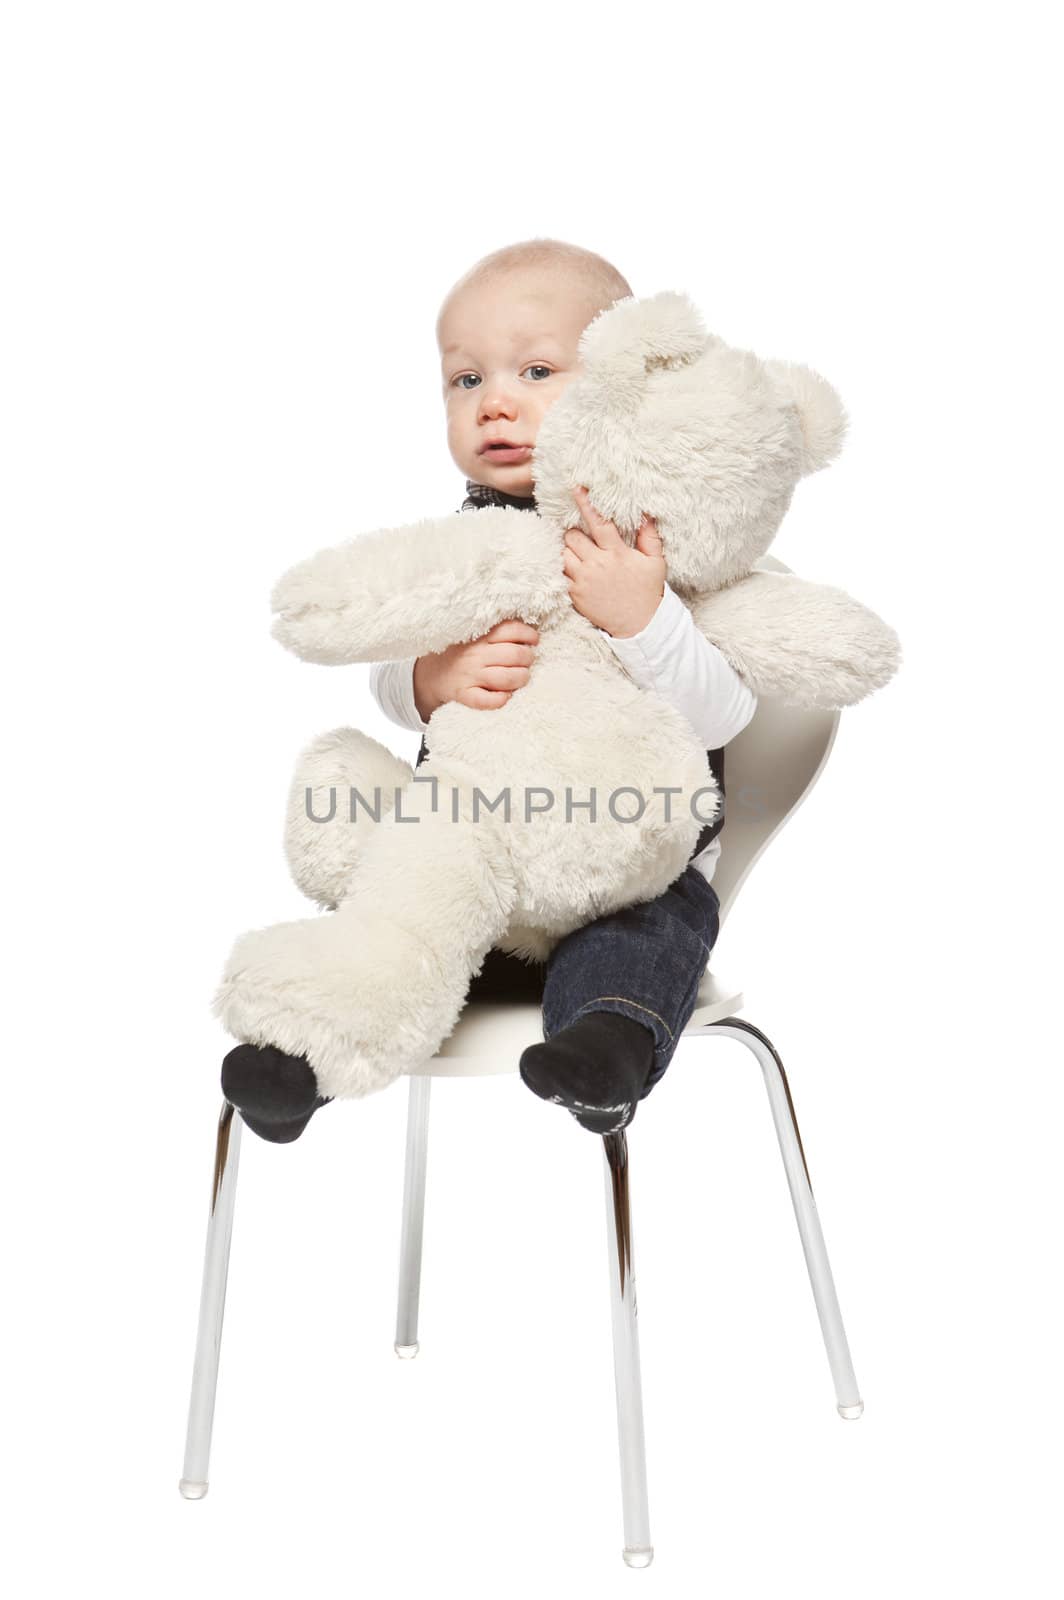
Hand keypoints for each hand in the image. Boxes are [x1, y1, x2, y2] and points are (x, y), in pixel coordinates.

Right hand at [412, 619, 539, 719]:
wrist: (431, 674)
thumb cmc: (462, 653)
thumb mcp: (475, 635)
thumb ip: (497, 632)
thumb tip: (529, 633)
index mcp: (478, 636)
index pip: (510, 630)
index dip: (528, 634)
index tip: (534, 640)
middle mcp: (474, 655)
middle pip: (514, 654)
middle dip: (528, 658)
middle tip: (527, 661)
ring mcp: (469, 675)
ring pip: (506, 678)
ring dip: (521, 678)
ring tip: (522, 677)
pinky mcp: (464, 694)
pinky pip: (487, 701)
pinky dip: (501, 699)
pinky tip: (505, 695)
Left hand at [562, 485, 665, 637]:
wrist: (639, 625)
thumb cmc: (648, 591)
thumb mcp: (655, 562)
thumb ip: (650, 537)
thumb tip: (646, 514)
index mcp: (617, 554)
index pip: (598, 522)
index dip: (586, 503)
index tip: (576, 488)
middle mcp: (597, 565)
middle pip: (572, 537)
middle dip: (575, 533)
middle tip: (583, 538)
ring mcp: (583, 580)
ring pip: (563, 554)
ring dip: (569, 550)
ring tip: (580, 554)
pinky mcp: (575, 595)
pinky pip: (561, 573)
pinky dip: (566, 568)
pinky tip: (576, 570)